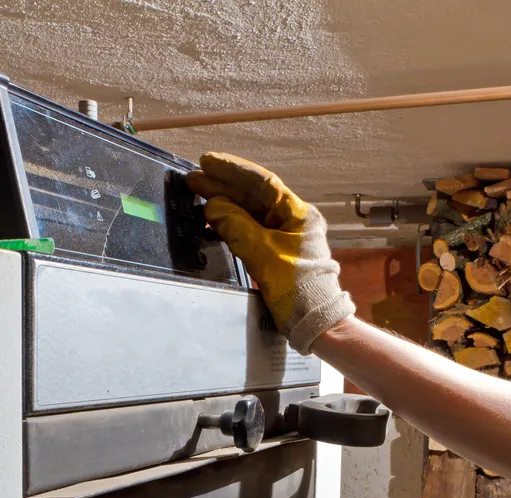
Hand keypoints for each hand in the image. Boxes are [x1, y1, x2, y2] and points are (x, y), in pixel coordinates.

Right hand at [186, 152, 352, 353]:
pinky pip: (251, 231)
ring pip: (250, 213)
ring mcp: (285, 236)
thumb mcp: (263, 254)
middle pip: (253, 195)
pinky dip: (231, 225)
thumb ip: (236, 226)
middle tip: (195, 180)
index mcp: (297, 213)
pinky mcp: (277, 252)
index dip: (233, 170)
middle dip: (223, 186)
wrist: (315, 321)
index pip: (262, 182)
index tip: (208, 162)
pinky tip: (213, 223)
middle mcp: (293, 220)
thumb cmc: (299, 289)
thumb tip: (213, 207)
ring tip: (199, 197)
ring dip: (225, 205)